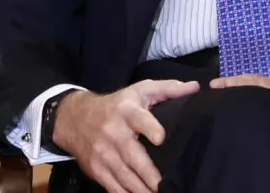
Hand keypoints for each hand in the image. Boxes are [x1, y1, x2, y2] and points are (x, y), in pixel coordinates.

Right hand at [52, 79, 198, 192]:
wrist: (74, 118)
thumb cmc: (117, 105)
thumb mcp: (139, 91)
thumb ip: (168, 89)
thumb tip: (195, 87)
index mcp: (126, 111)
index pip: (139, 119)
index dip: (150, 128)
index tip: (160, 139)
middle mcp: (113, 132)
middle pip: (133, 157)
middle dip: (149, 174)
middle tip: (164, 186)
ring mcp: (103, 153)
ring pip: (125, 177)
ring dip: (142, 190)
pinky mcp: (96, 169)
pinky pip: (114, 188)